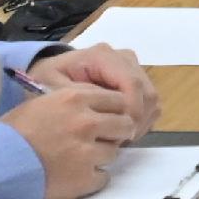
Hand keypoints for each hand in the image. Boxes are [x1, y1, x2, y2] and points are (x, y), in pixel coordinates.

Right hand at [1, 84, 138, 198]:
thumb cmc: (13, 133)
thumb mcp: (41, 103)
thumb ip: (73, 101)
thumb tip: (97, 103)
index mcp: (74, 99)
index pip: (117, 99)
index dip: (114, 110)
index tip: (107, 118)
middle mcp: (86, 122)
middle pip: (125, 124)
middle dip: (116, 132)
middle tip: (101, 139)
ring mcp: (88, 152)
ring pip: (114, 152)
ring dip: (101, 156)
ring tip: (77, 159)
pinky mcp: (84, 178)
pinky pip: (103, 177)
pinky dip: (92, 178)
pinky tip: (73, 176)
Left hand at [27, 45, 159, 135]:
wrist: (49, 74)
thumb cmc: (47, 81)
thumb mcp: (50, 88)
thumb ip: (77, 97)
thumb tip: (103, 112)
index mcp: (102, 56)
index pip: (132, 83)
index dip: (132, 112)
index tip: (119, 136)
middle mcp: (123, 58)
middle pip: (147, 92)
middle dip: (137, 121)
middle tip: (118, 142)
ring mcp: (132, 68)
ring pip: (152, 99)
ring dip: (141, 123)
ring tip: (118, 139)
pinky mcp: (137, 80)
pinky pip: (150, 103)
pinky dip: (142, 121)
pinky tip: (122, 132)